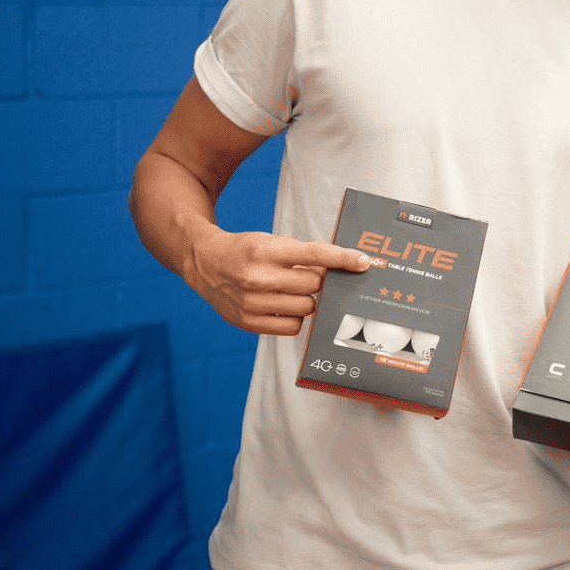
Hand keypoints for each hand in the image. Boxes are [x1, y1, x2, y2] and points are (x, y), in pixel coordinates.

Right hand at [187, 225, 370, 334]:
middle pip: (315, 285)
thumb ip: (304, 253)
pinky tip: (283, 306)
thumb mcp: (272, 242)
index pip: (315, 254)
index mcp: (266, 251)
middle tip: (307, 276)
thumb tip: (342, 266)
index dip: (344, 258)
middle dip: (319, 281)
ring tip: (291, 290)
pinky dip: (296, 317)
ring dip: (308, 299)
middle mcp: (258, 277)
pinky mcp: (248, 322)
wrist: (205, 264)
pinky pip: (293, 327)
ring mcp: (252, 302)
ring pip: (307, 307)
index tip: (364, 262)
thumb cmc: (247, 251)